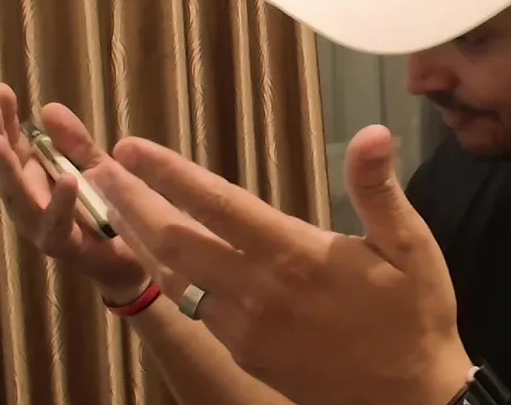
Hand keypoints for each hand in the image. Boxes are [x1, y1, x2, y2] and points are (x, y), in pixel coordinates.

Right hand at [0, 85, 148, 302]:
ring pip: (18, 198)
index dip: (5, 121)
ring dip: (6, 169)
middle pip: (6, 169)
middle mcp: (31, 203)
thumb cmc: (109, 210)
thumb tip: (48, 107)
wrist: (133, 259)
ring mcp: (42, 227)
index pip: (14, 146)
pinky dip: (61, 202)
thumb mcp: (96, 167)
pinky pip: (57, 224)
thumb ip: (75, 142)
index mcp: (36, 181)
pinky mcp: (64, 247)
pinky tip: (66, 179)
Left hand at [90, 124, 472, 404]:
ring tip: (114, 206)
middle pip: (175, 241)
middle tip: (95, 170)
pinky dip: (170, 276)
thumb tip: (371, 132)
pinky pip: (196, 307)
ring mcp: (245, 328)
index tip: (130, 147)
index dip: (170, 174)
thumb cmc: (414, 314)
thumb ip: (380, 189)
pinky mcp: (244, 353)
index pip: (219, 205)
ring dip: (142, 239)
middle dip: (132, 202)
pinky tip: (163, 259)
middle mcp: (259, 292)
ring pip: (177, 277)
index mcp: (296, 257)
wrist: (410, 398)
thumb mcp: (412, 246)